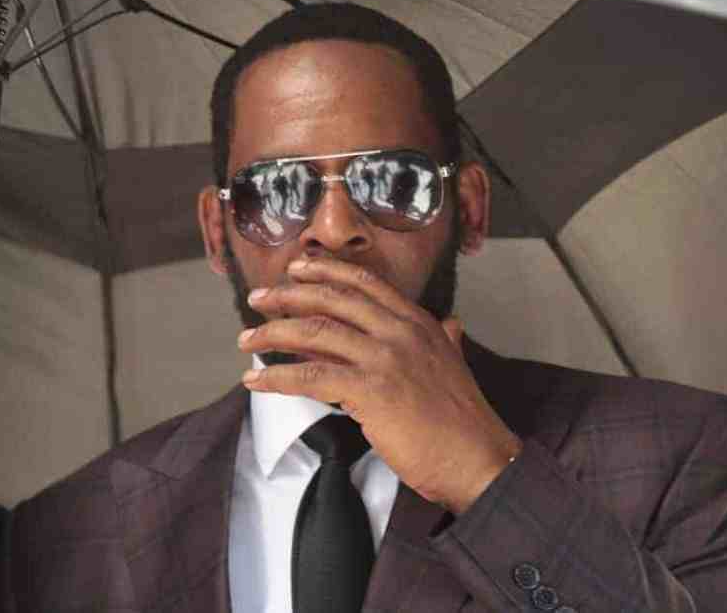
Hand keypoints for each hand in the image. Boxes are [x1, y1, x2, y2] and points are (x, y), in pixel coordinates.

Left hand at [238, 257, 522, 513]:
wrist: (478, 458)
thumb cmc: (463, 420)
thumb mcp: (454, 364)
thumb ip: (446, 339)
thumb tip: (451, 322)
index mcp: (419, 323)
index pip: (364, 283)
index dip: (326, 271)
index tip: (296, 268)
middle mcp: (400, 332)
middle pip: (332, 300)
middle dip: (287, 295)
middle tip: (258, 298)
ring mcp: (385, 359)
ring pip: (315, 333)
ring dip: (273, 334)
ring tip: (248, 339)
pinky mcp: (370, 391)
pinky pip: (311, 377)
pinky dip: (277, 377)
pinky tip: (256, 381)